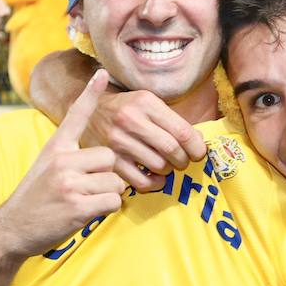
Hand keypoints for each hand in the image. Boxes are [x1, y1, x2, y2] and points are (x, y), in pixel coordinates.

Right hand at [0, 70, 128, 258]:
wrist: (13, 228)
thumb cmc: (35, 198)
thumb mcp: (46, 166)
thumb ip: (69, 156)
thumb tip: (102, 156)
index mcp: (55, 148)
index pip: (76, 115)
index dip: (90, 94)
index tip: (101, 73)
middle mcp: (62, 161)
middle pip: (110, 158)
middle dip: (107, 175)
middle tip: (88, 188)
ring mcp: (69, 183)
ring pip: (115, 182)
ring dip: (107, 195)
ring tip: (84, 201)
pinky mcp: (77, 206)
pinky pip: (112, 201)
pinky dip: (106, 209)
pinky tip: (87, 212)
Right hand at [79, 88, 205, 191]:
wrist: (87, 113)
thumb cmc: (125, 109)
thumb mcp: (147, 103)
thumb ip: (172, 120)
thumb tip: (198, 142)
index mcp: (145, 103)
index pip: (182, 131)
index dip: (196, 147)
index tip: (198, 153)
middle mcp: (130, 120)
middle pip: (172, 150)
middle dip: (184, 160)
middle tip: (182, 160)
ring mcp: (118, 142)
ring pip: (159, 166)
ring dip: (169, 170)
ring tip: (166, 165)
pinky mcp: (110, 161)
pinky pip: (141, 181)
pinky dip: (154, 183)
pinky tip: (155, 177)